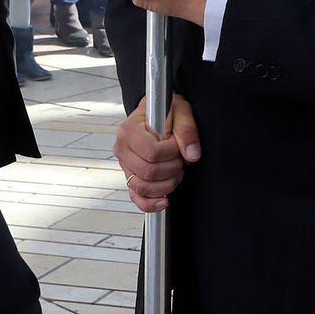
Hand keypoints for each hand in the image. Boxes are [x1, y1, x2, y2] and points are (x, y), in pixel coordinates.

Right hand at [114, 94, 200, 212]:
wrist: (158, 113)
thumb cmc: (166, 110)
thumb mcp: (180, 110)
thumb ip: (187, 130)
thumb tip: (192, 154)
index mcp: (129, 129)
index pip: (151, 152)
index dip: (171, 151)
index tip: (178, 144)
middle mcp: (122, 148)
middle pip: (148, 172)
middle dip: (172, 168)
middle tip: (180, 158)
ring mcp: (125, 165)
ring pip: (143, 186)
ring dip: (167, 184)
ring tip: (176, 170)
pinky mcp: (130, 177)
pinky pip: (136, 197)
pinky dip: (151, 203)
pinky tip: (165, 200)